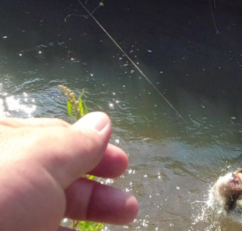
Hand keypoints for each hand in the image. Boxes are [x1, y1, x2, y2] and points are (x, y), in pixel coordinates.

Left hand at [0, 112, 137, 230]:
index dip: (91, 146)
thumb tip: (102, 123)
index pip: (50, 135)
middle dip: (97, 186)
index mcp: (1, 140)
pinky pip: (42, 230)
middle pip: (55, 175)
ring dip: (94, 210)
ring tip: (127, 215)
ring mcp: (4, 211)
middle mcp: (1, 175)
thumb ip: (76, 142)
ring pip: (51, 208)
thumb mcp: (40, 158)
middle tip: (126, 199)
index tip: (122, 162)